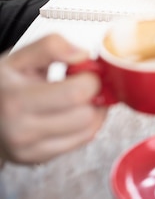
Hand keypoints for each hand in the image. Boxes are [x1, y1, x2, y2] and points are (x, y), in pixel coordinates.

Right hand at [0, 35, 106, 164]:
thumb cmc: (4, 84)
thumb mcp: (19, 57)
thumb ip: (51, 46)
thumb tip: (82, 55)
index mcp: (16, 99)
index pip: (76, 93)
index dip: (91, 78)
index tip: (86, 72)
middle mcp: (21, 130)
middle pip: (86, 115)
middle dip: (94, 96)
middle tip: (85, 85)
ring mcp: (30, 150)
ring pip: (89, 131)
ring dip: (94, 111)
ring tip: (82, 97)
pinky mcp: (38, 159)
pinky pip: (81, 142)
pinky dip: (86, 125)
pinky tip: (75, 111)